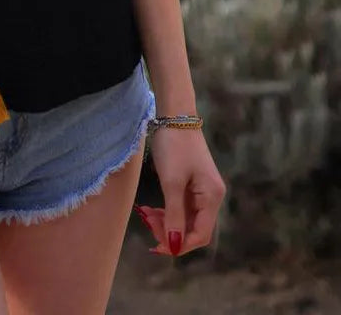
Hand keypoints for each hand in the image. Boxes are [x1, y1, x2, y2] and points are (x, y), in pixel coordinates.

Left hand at [134, 128, 225, 256]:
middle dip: (171, 232)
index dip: (180, 244)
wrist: (175, 115)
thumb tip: (174, 245)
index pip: (201, 235)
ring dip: (168, 222)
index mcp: (212, 197)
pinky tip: (153, 209)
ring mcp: (203, 190)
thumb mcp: (172, 182)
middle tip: (148, 223)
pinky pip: (183, 206)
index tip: (158, 245)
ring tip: (148, 215)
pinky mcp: (193, 183)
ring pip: (187, 218)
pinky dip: (168, 211)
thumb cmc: (174, 147)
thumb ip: (174, 215)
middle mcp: (212, 197)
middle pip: (194, 228)